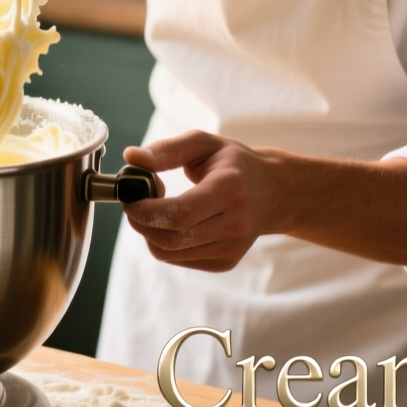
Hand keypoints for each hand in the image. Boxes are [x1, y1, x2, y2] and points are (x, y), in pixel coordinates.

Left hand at [120, 131, 287, 272]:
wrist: (274, 192)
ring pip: (169, 253)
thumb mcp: (203, 143)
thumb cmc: (234, 163)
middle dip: (141, 223)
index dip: (145, 211)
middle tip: (136, 203)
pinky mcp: (226, 262)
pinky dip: (165, 243)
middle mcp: (235, 223)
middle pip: (170, 239)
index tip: (131, 198)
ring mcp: (232, 247)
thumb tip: (131, 157)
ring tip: (157, 211)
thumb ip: (166, 149)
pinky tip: (175, 224)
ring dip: (150, 234)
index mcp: (230, 189)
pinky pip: (179, 259)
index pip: (179, 214)